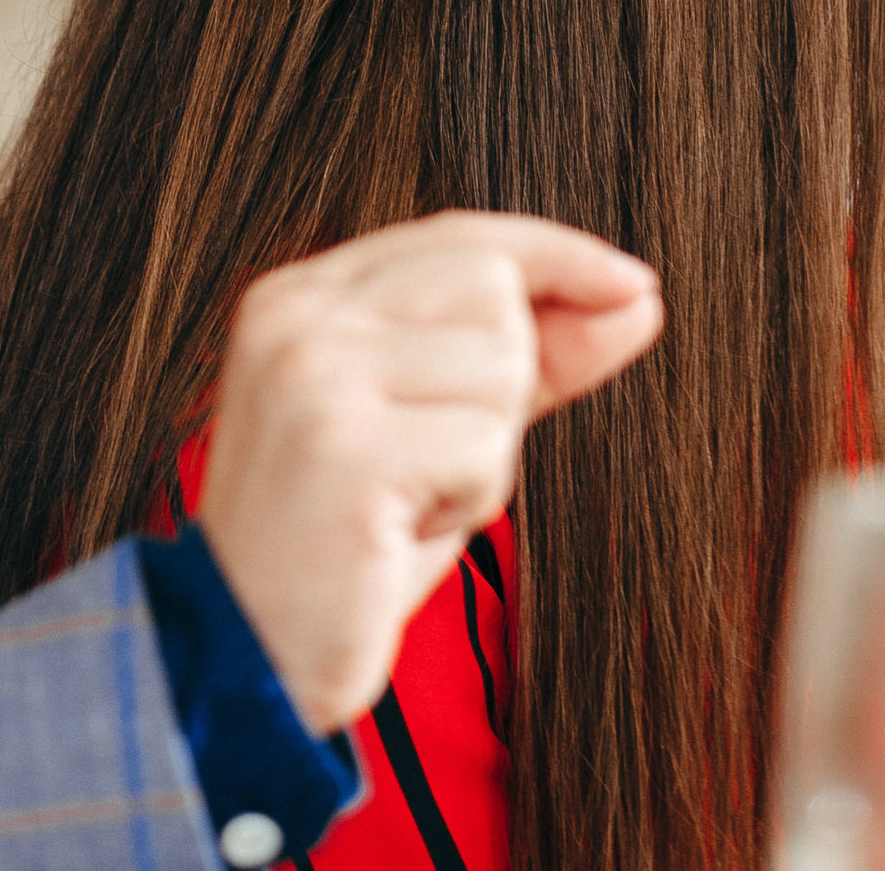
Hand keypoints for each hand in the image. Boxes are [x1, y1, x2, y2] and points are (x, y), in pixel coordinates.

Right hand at [197, 212, 662, 733]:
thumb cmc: (347, 541)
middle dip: (505, 379)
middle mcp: (297, 316)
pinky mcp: (342, 443)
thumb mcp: (438, 429)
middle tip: (434, 456)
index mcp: (301, 297)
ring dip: (487, 452)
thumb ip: (528, 357)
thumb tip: (634, 297)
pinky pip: (485, 444)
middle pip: (490, 284)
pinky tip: (401, 525)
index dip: (556, 255)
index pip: (459, 236)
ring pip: (499, 365)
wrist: (250, 648)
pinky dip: (470, 499)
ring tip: (410, 496)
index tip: (631, 284)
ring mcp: (312, 373)